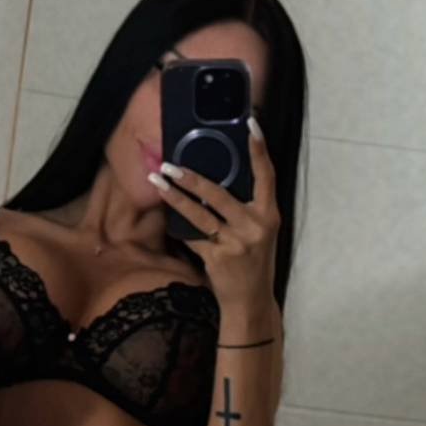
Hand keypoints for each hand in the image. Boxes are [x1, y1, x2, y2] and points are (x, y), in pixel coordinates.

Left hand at [150, 116, 279, 320]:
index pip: (266, 175)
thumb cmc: (254, 262)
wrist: (251, 302)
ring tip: (157, 182)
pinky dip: (181, 229)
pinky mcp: (216, 259)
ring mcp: (234, 244)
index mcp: (269, 215)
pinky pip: (192, 238)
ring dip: (175, 198)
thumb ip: (245, 209)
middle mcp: (253, 226)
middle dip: (191, 178)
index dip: (259, 149)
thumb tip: (215, 181)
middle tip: (170, 164)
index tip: (250, 124)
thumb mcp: (260, 232)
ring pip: (199, 215)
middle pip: (219, 194)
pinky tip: (167, 218)